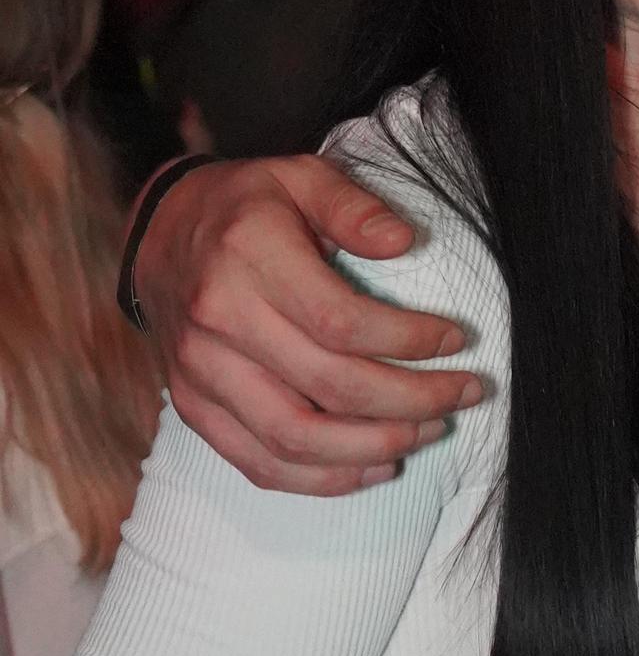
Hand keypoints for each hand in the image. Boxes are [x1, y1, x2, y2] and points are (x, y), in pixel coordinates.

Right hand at [134, 155, 487, 495]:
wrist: (158, 235)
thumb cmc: (245, 205)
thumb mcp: (300, 176)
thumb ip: (354, 207)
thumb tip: (406, 243)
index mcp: (248, 259)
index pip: (340, 322)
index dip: (407, 340)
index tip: (456, 339)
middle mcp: (219, 324)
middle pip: (328, 388)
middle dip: (411, 401)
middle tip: (463, 393)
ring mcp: (201, 374)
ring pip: (296, 439)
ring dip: (374, 448)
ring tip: (429, 432)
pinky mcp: (193, 408)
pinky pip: (260, 463)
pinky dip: (323, 479)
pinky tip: (376, 467)